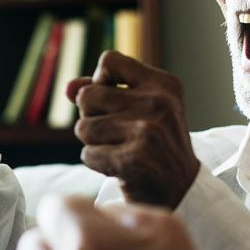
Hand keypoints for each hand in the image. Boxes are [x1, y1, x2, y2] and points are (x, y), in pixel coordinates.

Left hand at [67, 51, 198, 207]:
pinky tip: (119, 167)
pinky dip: (96, 163)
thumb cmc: (153, 143)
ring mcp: (147, 131)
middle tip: (115, 132)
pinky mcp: (133, 159)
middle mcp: (158, 103)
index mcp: (163, 84)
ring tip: (118, 149)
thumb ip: (101, 92)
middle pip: (87, 96)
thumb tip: (67, 88)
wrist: (181, 188)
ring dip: (93, 143)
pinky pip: (87, 154)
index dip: (98, 81)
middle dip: (91, 117)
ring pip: (83, 127)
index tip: (110, 99)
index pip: (109, 61)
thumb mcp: (139, 109)